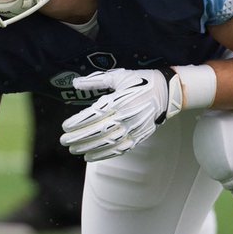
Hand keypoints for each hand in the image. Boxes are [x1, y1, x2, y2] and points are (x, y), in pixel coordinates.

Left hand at [60, 68, 182, 161]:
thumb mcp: (118, 76)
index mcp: (119, 100)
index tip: (65, 126)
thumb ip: (96, 80)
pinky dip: (104, 155)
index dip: (77, 122)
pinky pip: (120, 149)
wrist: (167, 92)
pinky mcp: (139, 137)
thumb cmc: (141, 81)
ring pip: (107, 143)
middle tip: (64, 141)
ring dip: (88, 148)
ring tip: (74, 150)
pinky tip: (91, 157)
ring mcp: (133, 128)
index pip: (93, 115)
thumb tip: (75, 83)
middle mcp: (125, 116)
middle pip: (97, 131)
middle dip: (79, 138)